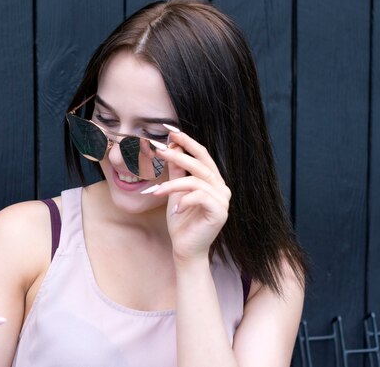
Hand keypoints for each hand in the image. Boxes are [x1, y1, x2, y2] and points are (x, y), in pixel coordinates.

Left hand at [146, 128, 230, 262]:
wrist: (185, 249)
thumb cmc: (181, 222)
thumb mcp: (175, 192)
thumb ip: (176, 172)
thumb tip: (170, 149)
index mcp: (213, 181)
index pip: (202, 155)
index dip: (187, 141)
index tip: (170, 131)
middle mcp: (222, 188)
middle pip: (201, 164)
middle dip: (179, 155)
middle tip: (159, 151)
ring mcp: (223, 200)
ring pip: (196, 181)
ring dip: (173, 184)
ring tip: (156, 192)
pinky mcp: (220, 212)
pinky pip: (200, 197)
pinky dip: (183, 200)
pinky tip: (174, 209)